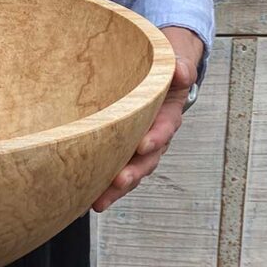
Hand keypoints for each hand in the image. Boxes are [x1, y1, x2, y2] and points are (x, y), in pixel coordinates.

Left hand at [91, 26, 202, 212]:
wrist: (154, 79)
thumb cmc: (159, 72)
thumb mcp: (172, 64)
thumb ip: (179, 68)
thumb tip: (182, 71)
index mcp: (167, 115)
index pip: (164, 128)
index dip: (156, 137)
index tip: (144, 145)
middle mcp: (154, 136)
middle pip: (147, 160)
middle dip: (134, 172)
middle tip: (120, 180)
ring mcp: (136, 148)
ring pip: (130, 171)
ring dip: (116, 188)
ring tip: (98, 201)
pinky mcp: (119, 152)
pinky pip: (112, 170)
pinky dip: (102, 185)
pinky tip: (84, 197)